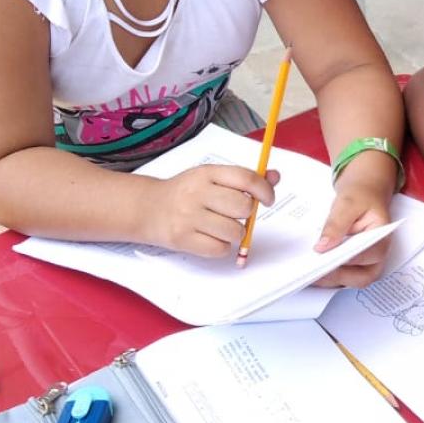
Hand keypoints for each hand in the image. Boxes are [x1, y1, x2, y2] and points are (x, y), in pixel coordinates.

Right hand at [141, 165, 277, 256]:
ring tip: (221, 227)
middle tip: (235, 214)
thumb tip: (275, 176)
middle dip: (247, 214)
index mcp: (207, 173)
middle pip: (243, 207)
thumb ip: (243, 178)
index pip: (246, 179)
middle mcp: (197, 193)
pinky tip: (211, 237)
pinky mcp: (183, 239)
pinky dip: (222, 247)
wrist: (148, 207)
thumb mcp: (211, 177)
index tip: (267, 199)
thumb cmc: (186, 192)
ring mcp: (188, 217)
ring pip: (235, 231)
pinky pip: (220, 249)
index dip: (264, 190)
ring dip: (235, 233)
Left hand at [311, 166, 393, 287]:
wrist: (362, 195)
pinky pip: (341, 277)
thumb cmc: (360, 197)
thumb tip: (322, 247)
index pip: (370, 254)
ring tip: (308, 273)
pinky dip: (326, 277)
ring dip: (329, 280)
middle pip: (363, 277)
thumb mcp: (347, 203)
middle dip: (338, 277)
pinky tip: (311, 271)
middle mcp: (377, 255)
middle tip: (313, 271)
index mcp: (383, 237)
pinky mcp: (353, 266)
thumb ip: (336, 224)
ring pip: (350, 281)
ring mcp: (366, 264)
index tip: (327, 257)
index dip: (349, 259)